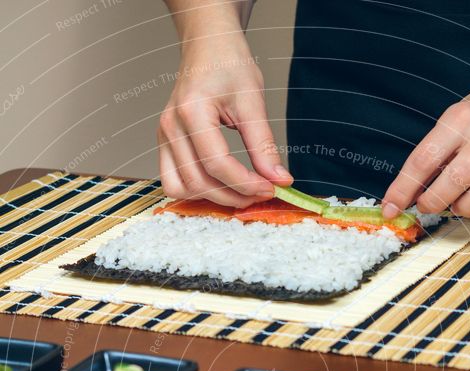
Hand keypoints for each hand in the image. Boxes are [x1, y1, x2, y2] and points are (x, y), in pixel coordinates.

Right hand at [158, 37, 291, 206]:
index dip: (246, 184)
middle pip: (198, 182)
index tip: (271, 188)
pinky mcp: (165, 145)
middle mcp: (170, 127)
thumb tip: (279, 180)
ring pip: (181, 189)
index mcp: (191, 111)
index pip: (217, 164)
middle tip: (261, 193)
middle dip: (233, 196)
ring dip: (212, 199)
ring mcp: (163, 138)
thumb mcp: (252, 101)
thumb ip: (263, 144)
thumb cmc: (228, 64)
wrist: (208, 46)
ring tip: (241, 192)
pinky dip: (197, 192)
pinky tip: (222, 186)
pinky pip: (174, 183)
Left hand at [382, 57, 469, 221]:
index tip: (390, 209)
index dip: (402, 189)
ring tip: (456, 206)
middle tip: (427, 205)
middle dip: (433, 202)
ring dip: (464, 208)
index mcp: (459, 121)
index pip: (423, 159)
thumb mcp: (451, 123)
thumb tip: (401, 195)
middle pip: (454, 180)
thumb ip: (430, 155)